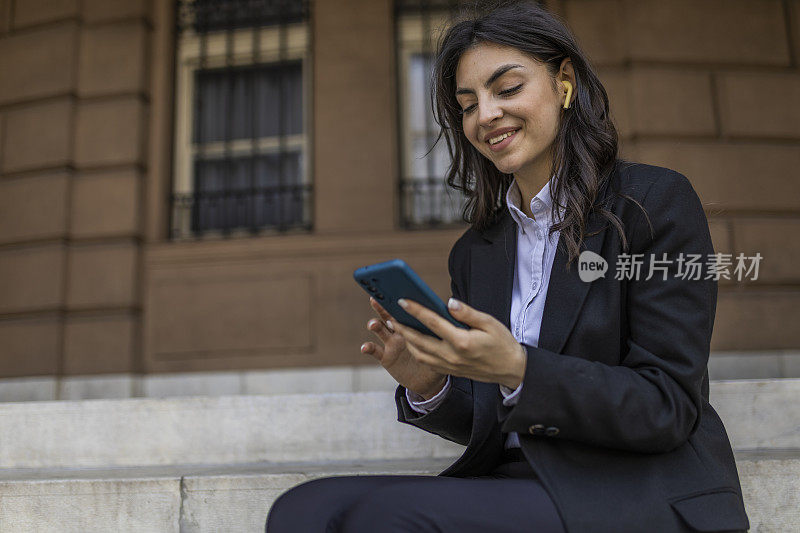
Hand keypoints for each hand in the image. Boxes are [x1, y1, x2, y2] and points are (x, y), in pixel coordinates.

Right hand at [361, 297, 447, 398]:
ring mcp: (391, 343)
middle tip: (375, 298)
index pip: (405, 307)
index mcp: (414, 323)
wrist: (432, 380)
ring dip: (375, 325)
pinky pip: (375, 351)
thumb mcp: (446, 338)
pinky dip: (368, 347)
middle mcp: (400, 330)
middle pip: (388, 314)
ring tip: (374, 324)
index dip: (399, 298)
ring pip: (380, 330)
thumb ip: (447, 322)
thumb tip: (451, 304)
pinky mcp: (386, 357)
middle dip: (381, 306)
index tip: (393, 288)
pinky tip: (365, 346)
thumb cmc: (440, 355)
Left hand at [392, 297, 525, 388]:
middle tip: (390, 314)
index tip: (402, 300)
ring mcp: (449, 366)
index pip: (433, 323)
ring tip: (398, 326)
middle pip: (419, 340)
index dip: (415, 310)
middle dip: (402, 327)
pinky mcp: (449, 372)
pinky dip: (416, 350)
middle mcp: (452, 356)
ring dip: (406, 340)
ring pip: (419, 353)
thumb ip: (467, 313)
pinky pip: (426, 361)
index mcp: (462, 342)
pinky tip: (413, 340)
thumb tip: (449, 302)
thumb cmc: (502, 344)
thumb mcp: (489, 323)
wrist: (511, 370)